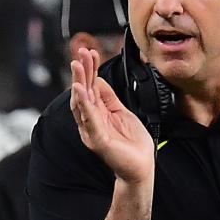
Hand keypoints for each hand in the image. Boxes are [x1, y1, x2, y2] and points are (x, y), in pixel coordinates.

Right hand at [70, 48, 154, 185]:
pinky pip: (89, 119)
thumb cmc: (133, 144)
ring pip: (82, 103)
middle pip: (83, 92)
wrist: (142, 167)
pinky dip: (84, 104)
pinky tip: (82, 90)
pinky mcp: (98, 140)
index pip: (90, 87)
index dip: (90, 69)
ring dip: (79, 83)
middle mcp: (91, 121)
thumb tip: (98, 79)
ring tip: (78, 66)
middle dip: (82, 71)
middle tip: (81, 52)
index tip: (90, 52)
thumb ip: (109, 97)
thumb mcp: (122, 112)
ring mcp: (92, 131)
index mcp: (97, 113)